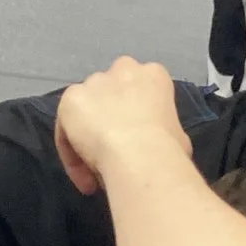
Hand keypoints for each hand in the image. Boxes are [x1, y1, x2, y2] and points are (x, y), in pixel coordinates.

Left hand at [55, 57, 191, 194]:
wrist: (140, 154)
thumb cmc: (167, 148)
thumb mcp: (178, 137)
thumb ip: (162, 131)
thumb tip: (155, 146)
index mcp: (154, 75)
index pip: (141, 92)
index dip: (136, 121)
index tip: (138, 148)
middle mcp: (124, 69)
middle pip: (110, 94)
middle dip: (109, 119)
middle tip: (113, 153)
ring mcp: (94, 82)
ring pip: (86, 110)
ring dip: (89, 135)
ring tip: (97, 170)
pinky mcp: (71, 98)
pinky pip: (67, 128)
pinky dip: (72, 152)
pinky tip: (84, 175)